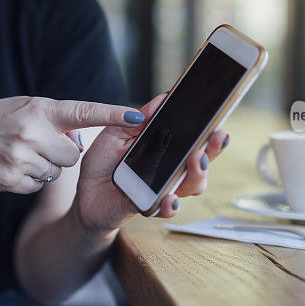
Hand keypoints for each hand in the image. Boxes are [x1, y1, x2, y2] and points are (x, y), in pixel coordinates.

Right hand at [0, 97, 144, 193]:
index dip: (113, 114)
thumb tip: (81, 141)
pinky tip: (12, 166)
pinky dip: (30, 180)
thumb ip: (56, 119)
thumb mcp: (27, 107)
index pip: (84, 112)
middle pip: (73, 155)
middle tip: (39, 144)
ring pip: (56, 173)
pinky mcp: (10, 179)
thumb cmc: (0, 120)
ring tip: (21, 153)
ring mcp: (20, 157)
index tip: (138, 116)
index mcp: (40, 109)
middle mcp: (31, 131)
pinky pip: (38, 186)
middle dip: (62, 153)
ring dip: (45, 167)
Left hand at [74, 94, 229, 231]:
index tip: (219, 119)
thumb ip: (140, 118)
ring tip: (196, 162)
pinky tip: (170, 197)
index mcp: (166, 147)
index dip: (210, 129)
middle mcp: (171, 168)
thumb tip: (163, 98)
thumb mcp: (117, 132)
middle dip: (214, 148)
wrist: (85, 193)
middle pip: (203, 159)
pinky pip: (167, 207)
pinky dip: (171, 204)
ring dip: (198, 174)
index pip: (195, 137)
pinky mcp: (150, 206)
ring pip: (193, 185)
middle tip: (217, 136)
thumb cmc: (104, 162)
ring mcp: (164, 188)